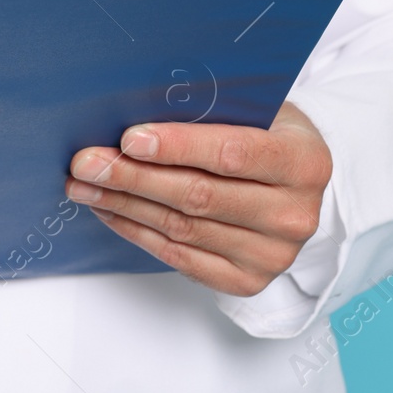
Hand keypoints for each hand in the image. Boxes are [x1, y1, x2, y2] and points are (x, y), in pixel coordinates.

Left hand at [65, 103, 331, 296]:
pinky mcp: (247, 281)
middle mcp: (294, 214)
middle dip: (134, 177)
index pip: (233, 153)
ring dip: (125, 204)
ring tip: (87, 184)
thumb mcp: (258, 111)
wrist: (297, 185)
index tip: (130, 139)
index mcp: (305, 162)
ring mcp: (272, 254)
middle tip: (88, 162)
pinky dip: (138, 232)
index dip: (178, 146)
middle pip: (199, 196)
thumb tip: (138, 111)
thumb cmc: (269, 136)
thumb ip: (213, 112)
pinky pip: (180, 257)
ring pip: (182, 228)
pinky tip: (111, 209)